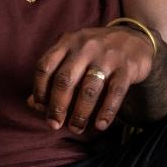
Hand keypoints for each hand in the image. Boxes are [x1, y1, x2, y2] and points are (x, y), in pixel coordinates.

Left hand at [29, 26, 152, 134]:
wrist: (135, 38)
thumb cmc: (96, 52)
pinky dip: (106, 111)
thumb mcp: (73, 55)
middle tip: (55, 125)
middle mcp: (85, 47)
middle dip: (57, 106)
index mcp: (67, 42)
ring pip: (89, 88)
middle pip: (65, 79)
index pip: (45, 66)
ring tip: (76, 128)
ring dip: (80, 113)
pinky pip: (115, 92)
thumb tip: (32, 104)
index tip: (41, 109)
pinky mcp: (127, 67)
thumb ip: (53, 75)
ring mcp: (107, 56)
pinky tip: (100, 125)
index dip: (39, 90)